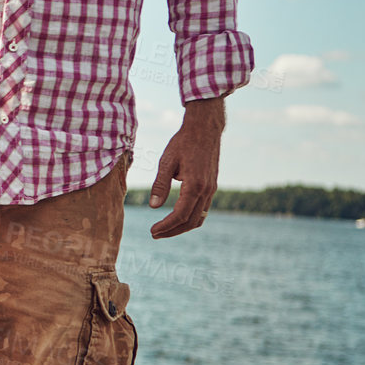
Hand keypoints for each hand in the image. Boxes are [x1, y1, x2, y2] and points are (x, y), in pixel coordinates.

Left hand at [148, 99, 223, 238]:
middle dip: (172, 231)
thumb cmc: (183, 142)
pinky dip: (190, 218)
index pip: (180, 215)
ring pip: (199, 218)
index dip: (166, 226)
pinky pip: (203, 209)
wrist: (205, 130)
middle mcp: (206, 191)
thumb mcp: (167, 161)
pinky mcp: (211, 187)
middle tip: (154, 234)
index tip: (152, 231)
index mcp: (195, 185)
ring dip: (182, 227)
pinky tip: (177, 218)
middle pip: (190, 221)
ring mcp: (211, 190)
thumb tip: (153, 206)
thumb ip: (160, 185)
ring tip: (164, 230)